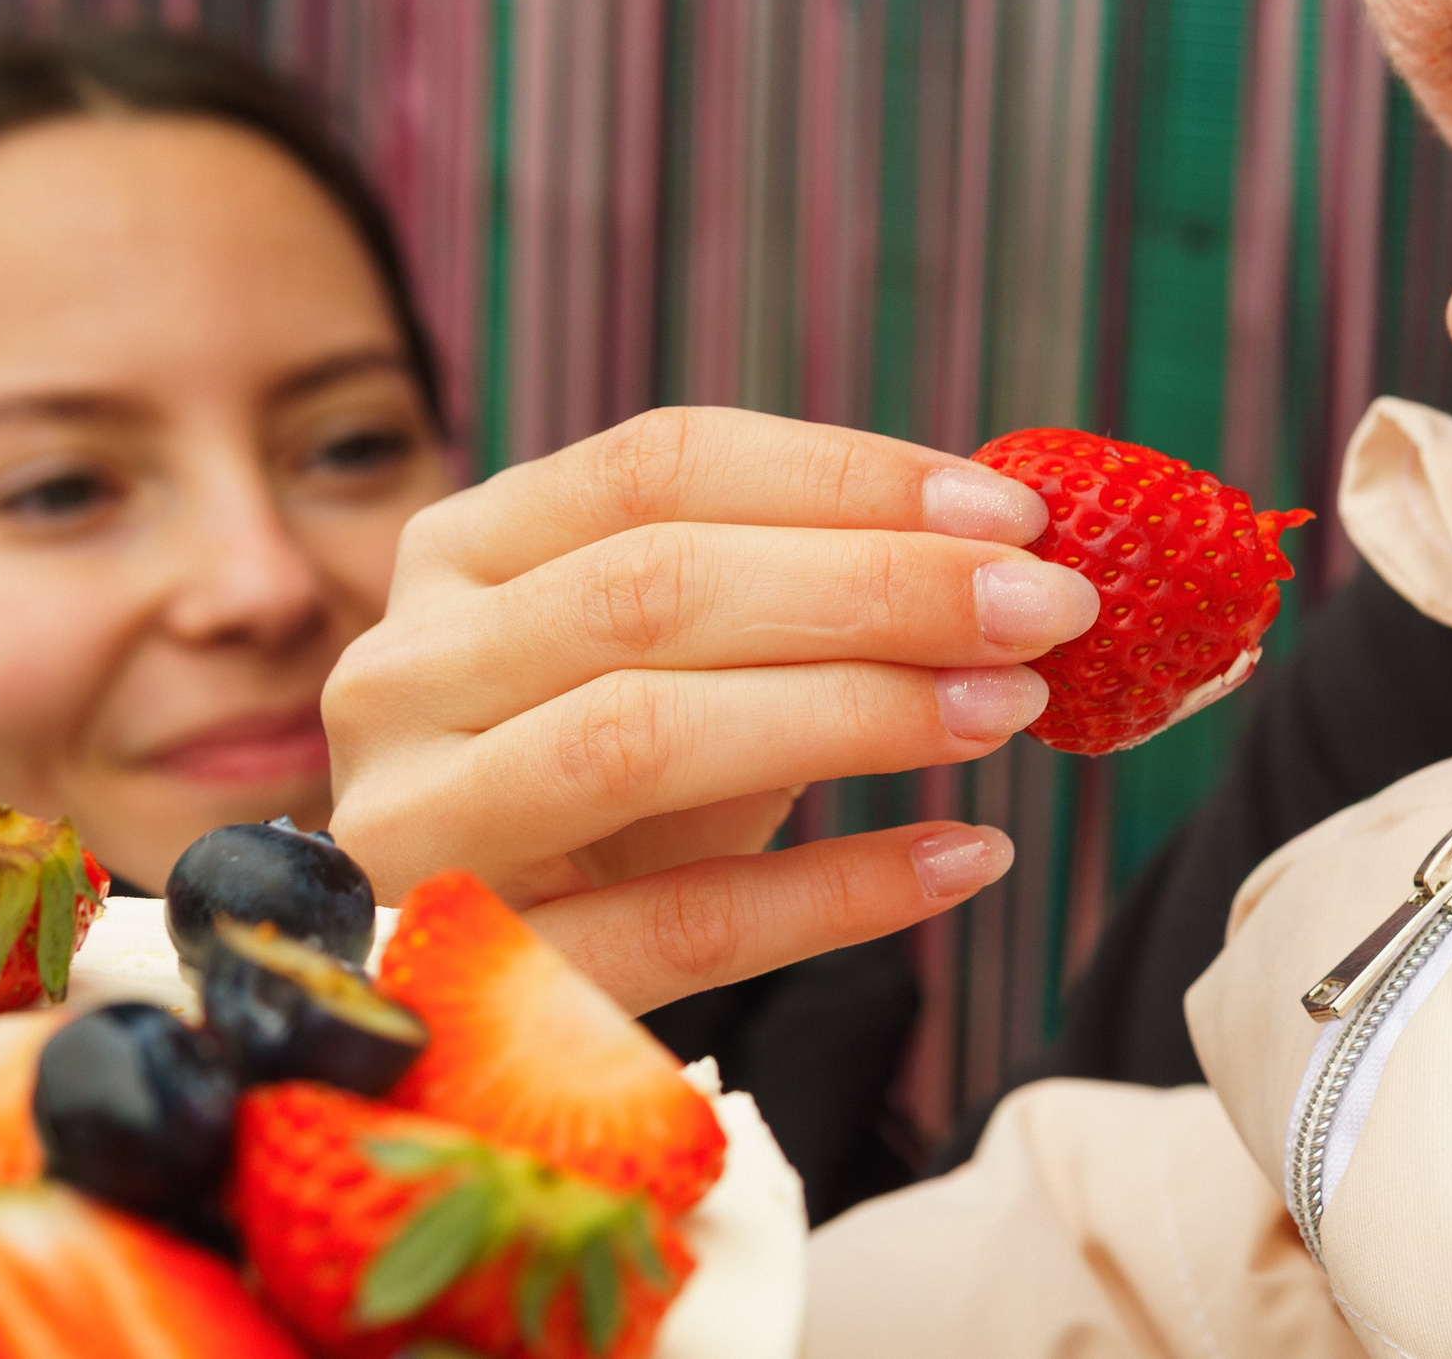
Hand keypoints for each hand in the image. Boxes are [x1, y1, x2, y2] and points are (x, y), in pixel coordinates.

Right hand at [324, 407, 1101, 1009]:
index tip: (1010, 516)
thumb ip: (791, 593)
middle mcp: (407, 672)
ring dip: (854, 710)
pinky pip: (680, 925)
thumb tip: (1006, 546)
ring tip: (1006, 708)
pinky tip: (962, 855)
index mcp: (460, 552)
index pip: (658, 465)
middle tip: (1044, 610)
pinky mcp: (476, 978)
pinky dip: (837, 891)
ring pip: (641, 735)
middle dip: (877, 587)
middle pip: (656, 590)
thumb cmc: (602, 796)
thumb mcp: (667, 666)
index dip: (845, 477)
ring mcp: (419, 826)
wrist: (474, 988)